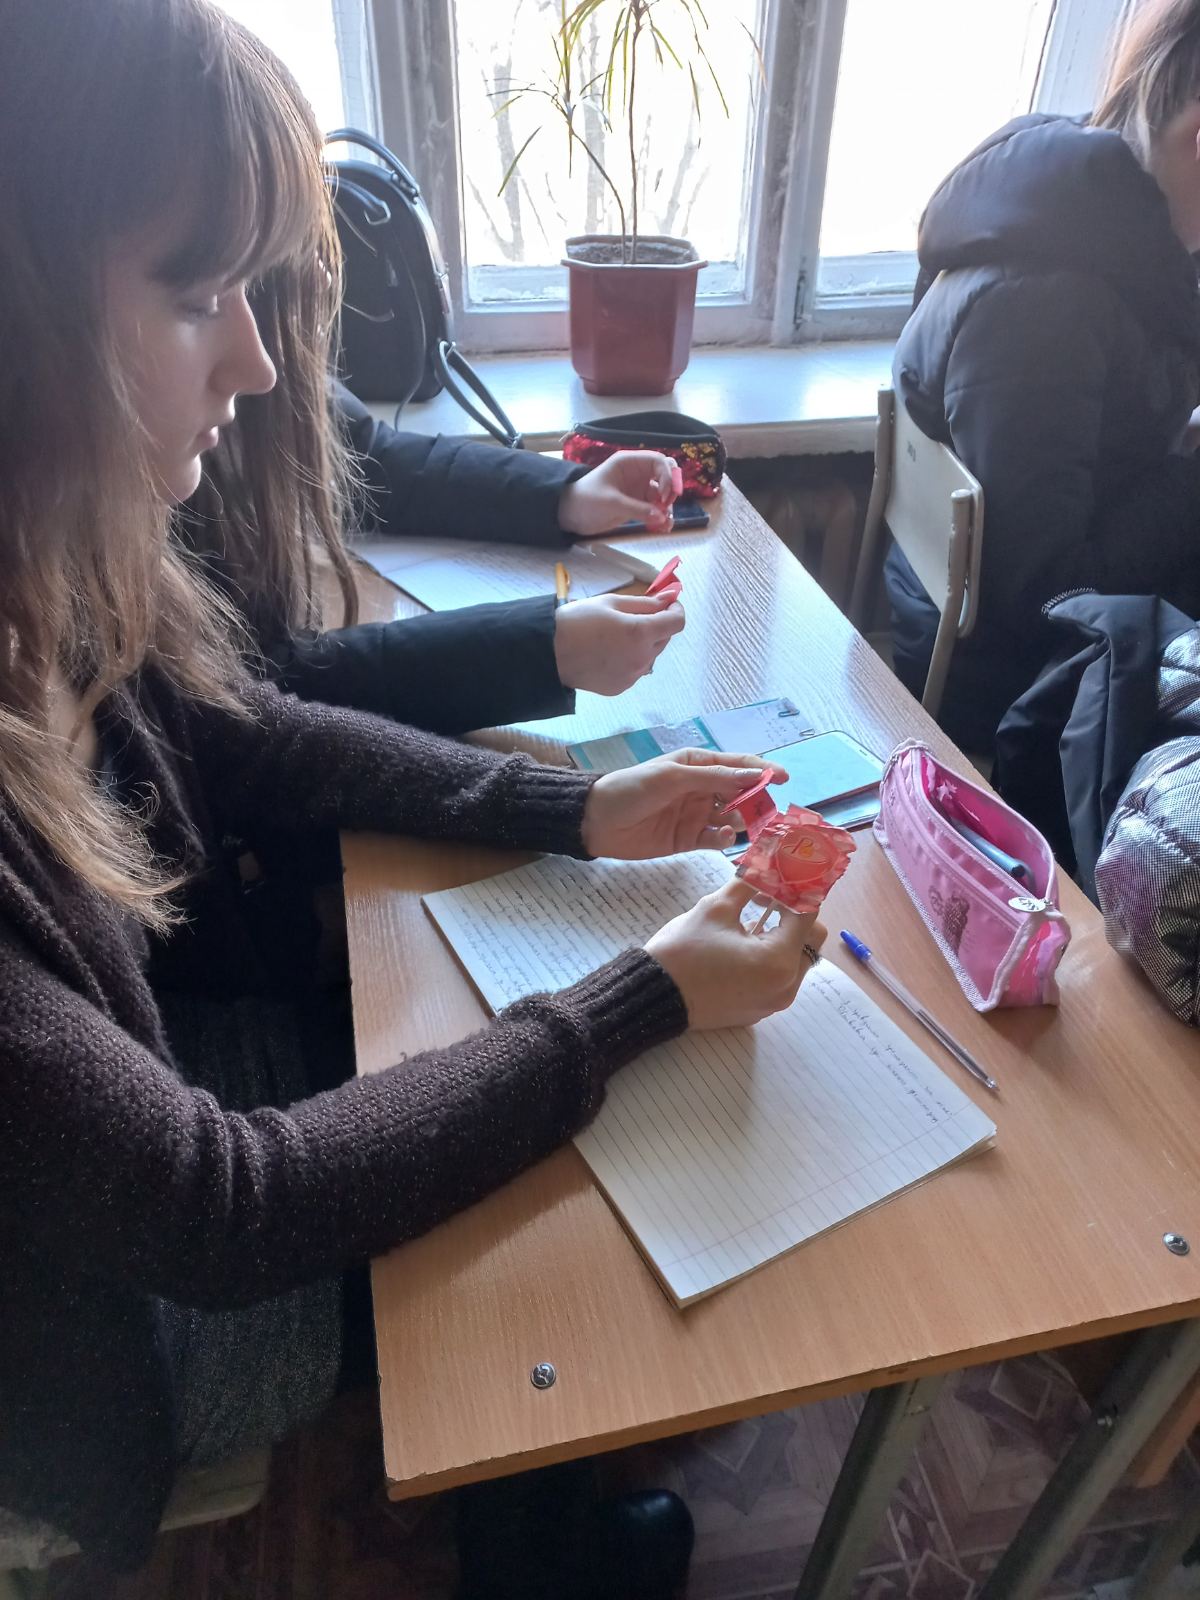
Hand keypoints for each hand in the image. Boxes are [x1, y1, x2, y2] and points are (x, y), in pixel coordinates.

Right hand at [554, 593, 684, 695]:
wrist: (548, 654)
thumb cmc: (577, 622)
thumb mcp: (611, 603)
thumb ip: (645, 603)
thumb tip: (669, 599)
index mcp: (640, 633)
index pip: (677, 622)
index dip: (676, 610)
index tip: (667, 604)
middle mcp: (641, 658)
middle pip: (664, 638)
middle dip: (656, 625)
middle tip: (633, 617)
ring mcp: (632, 676)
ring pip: (650, 655)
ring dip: (643, 644)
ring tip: (615, 637)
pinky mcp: (622, 687)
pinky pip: (636, 669)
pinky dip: (630, 659)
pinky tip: (608, 653)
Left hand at [557, 451, 675, 536]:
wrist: (571, 516)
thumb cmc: (586, 500)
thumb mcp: (611, 502)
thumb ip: (637, 509)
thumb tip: (662, 516)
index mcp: (629, 462)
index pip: (658, 461)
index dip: (668, 476)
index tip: (667, 496)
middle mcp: (637, 473)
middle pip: (665, 475)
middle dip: (671, 489)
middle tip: (668, 506)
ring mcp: (638, 490)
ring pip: (663, 495)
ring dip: (668, 507)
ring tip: (666, 523)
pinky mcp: (637, 505)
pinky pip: (655, 509)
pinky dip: (661, 517)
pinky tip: (663, 527)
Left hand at [581, 748, 787, 859]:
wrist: (598, 821)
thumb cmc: (633, 789)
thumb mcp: (674, 777)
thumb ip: (715, 778)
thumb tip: (756, 774)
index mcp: (698, 765)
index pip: (738, 765)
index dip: (763, 769)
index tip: (785, 778)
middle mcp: (703, 788)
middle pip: (741, 793)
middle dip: (757, 800)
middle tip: (768, 812)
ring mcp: (697, 815)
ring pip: (733, 817)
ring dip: (743, 821)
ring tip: (747, 826)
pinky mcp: (690, 839)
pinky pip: (717, 839)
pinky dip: (725, 839)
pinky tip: (724, 838)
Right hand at [647, 880, 822, 1029]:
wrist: (654, 996)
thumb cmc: (684, 950)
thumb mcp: (717, 908)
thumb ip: (749, 883)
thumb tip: (765, 864)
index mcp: (779, 960)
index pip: (807, 914)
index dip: (794, 890)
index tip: (778, 878)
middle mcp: (786, 986)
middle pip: (810, 940)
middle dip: (793, 915)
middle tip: (765, 900)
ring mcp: (775, 1002)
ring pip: (797, 960)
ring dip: (783, 937)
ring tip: (752, 923)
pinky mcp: (761, 1010)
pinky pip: (780, 978)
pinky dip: (772, 959)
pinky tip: (744, 946)